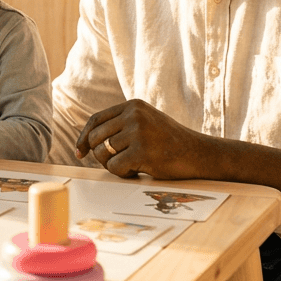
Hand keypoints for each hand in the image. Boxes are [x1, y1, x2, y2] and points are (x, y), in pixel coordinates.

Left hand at [75, 99, 209, 179]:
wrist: (200, 155)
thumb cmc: (170, 143)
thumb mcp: (146, 123)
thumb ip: (121, 125)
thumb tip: (86, 141)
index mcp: (132, 105)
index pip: (95, 120)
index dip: (84, 138)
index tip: (80, 152)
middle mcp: (133, 115)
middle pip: (95, 138)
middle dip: (100, 155)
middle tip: (118, 164)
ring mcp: (138, 132)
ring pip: (103, 154)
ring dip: (114, 165)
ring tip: (133, 166)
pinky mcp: (141, 151)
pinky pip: (114, 168)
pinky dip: (123, 174)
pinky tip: (139, 172)